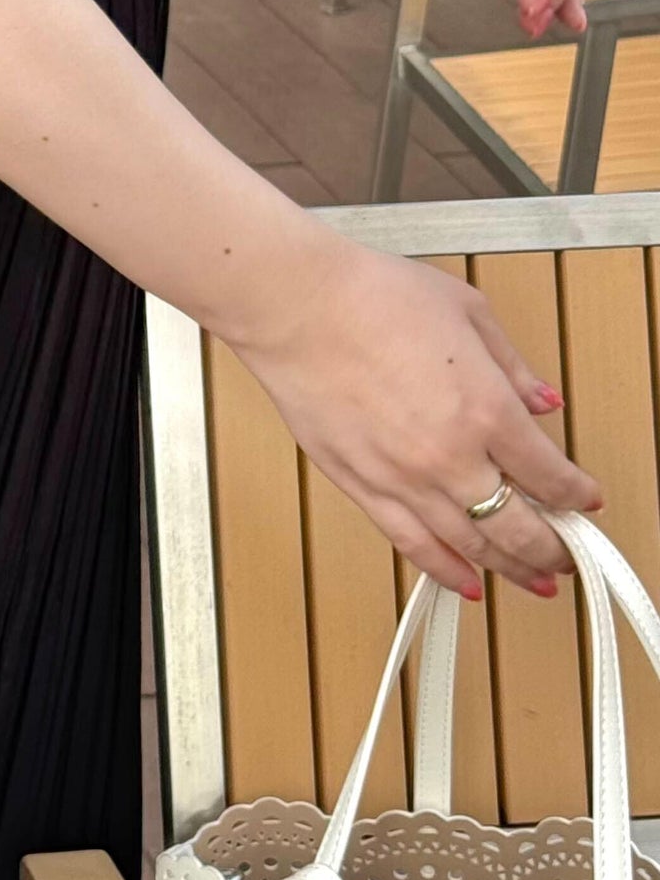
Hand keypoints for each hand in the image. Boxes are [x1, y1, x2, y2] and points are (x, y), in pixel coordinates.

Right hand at [228, 236, 603, 599]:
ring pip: (472, 547)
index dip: (577, 494)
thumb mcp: (467, 312)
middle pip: (520, 527)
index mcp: (487, 409)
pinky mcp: (361, 487)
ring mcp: (404, 479)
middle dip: (553, 549)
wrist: (295, 305)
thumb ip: (513, 366)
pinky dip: (446, 571)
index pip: (551, 475)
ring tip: (533, 581)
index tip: (585, 499)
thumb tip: (542, 401)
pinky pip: (413, 545)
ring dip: (510, 569)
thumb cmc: (372, 296)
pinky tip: (466, 582)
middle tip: (567, 557)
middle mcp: (451, 457)